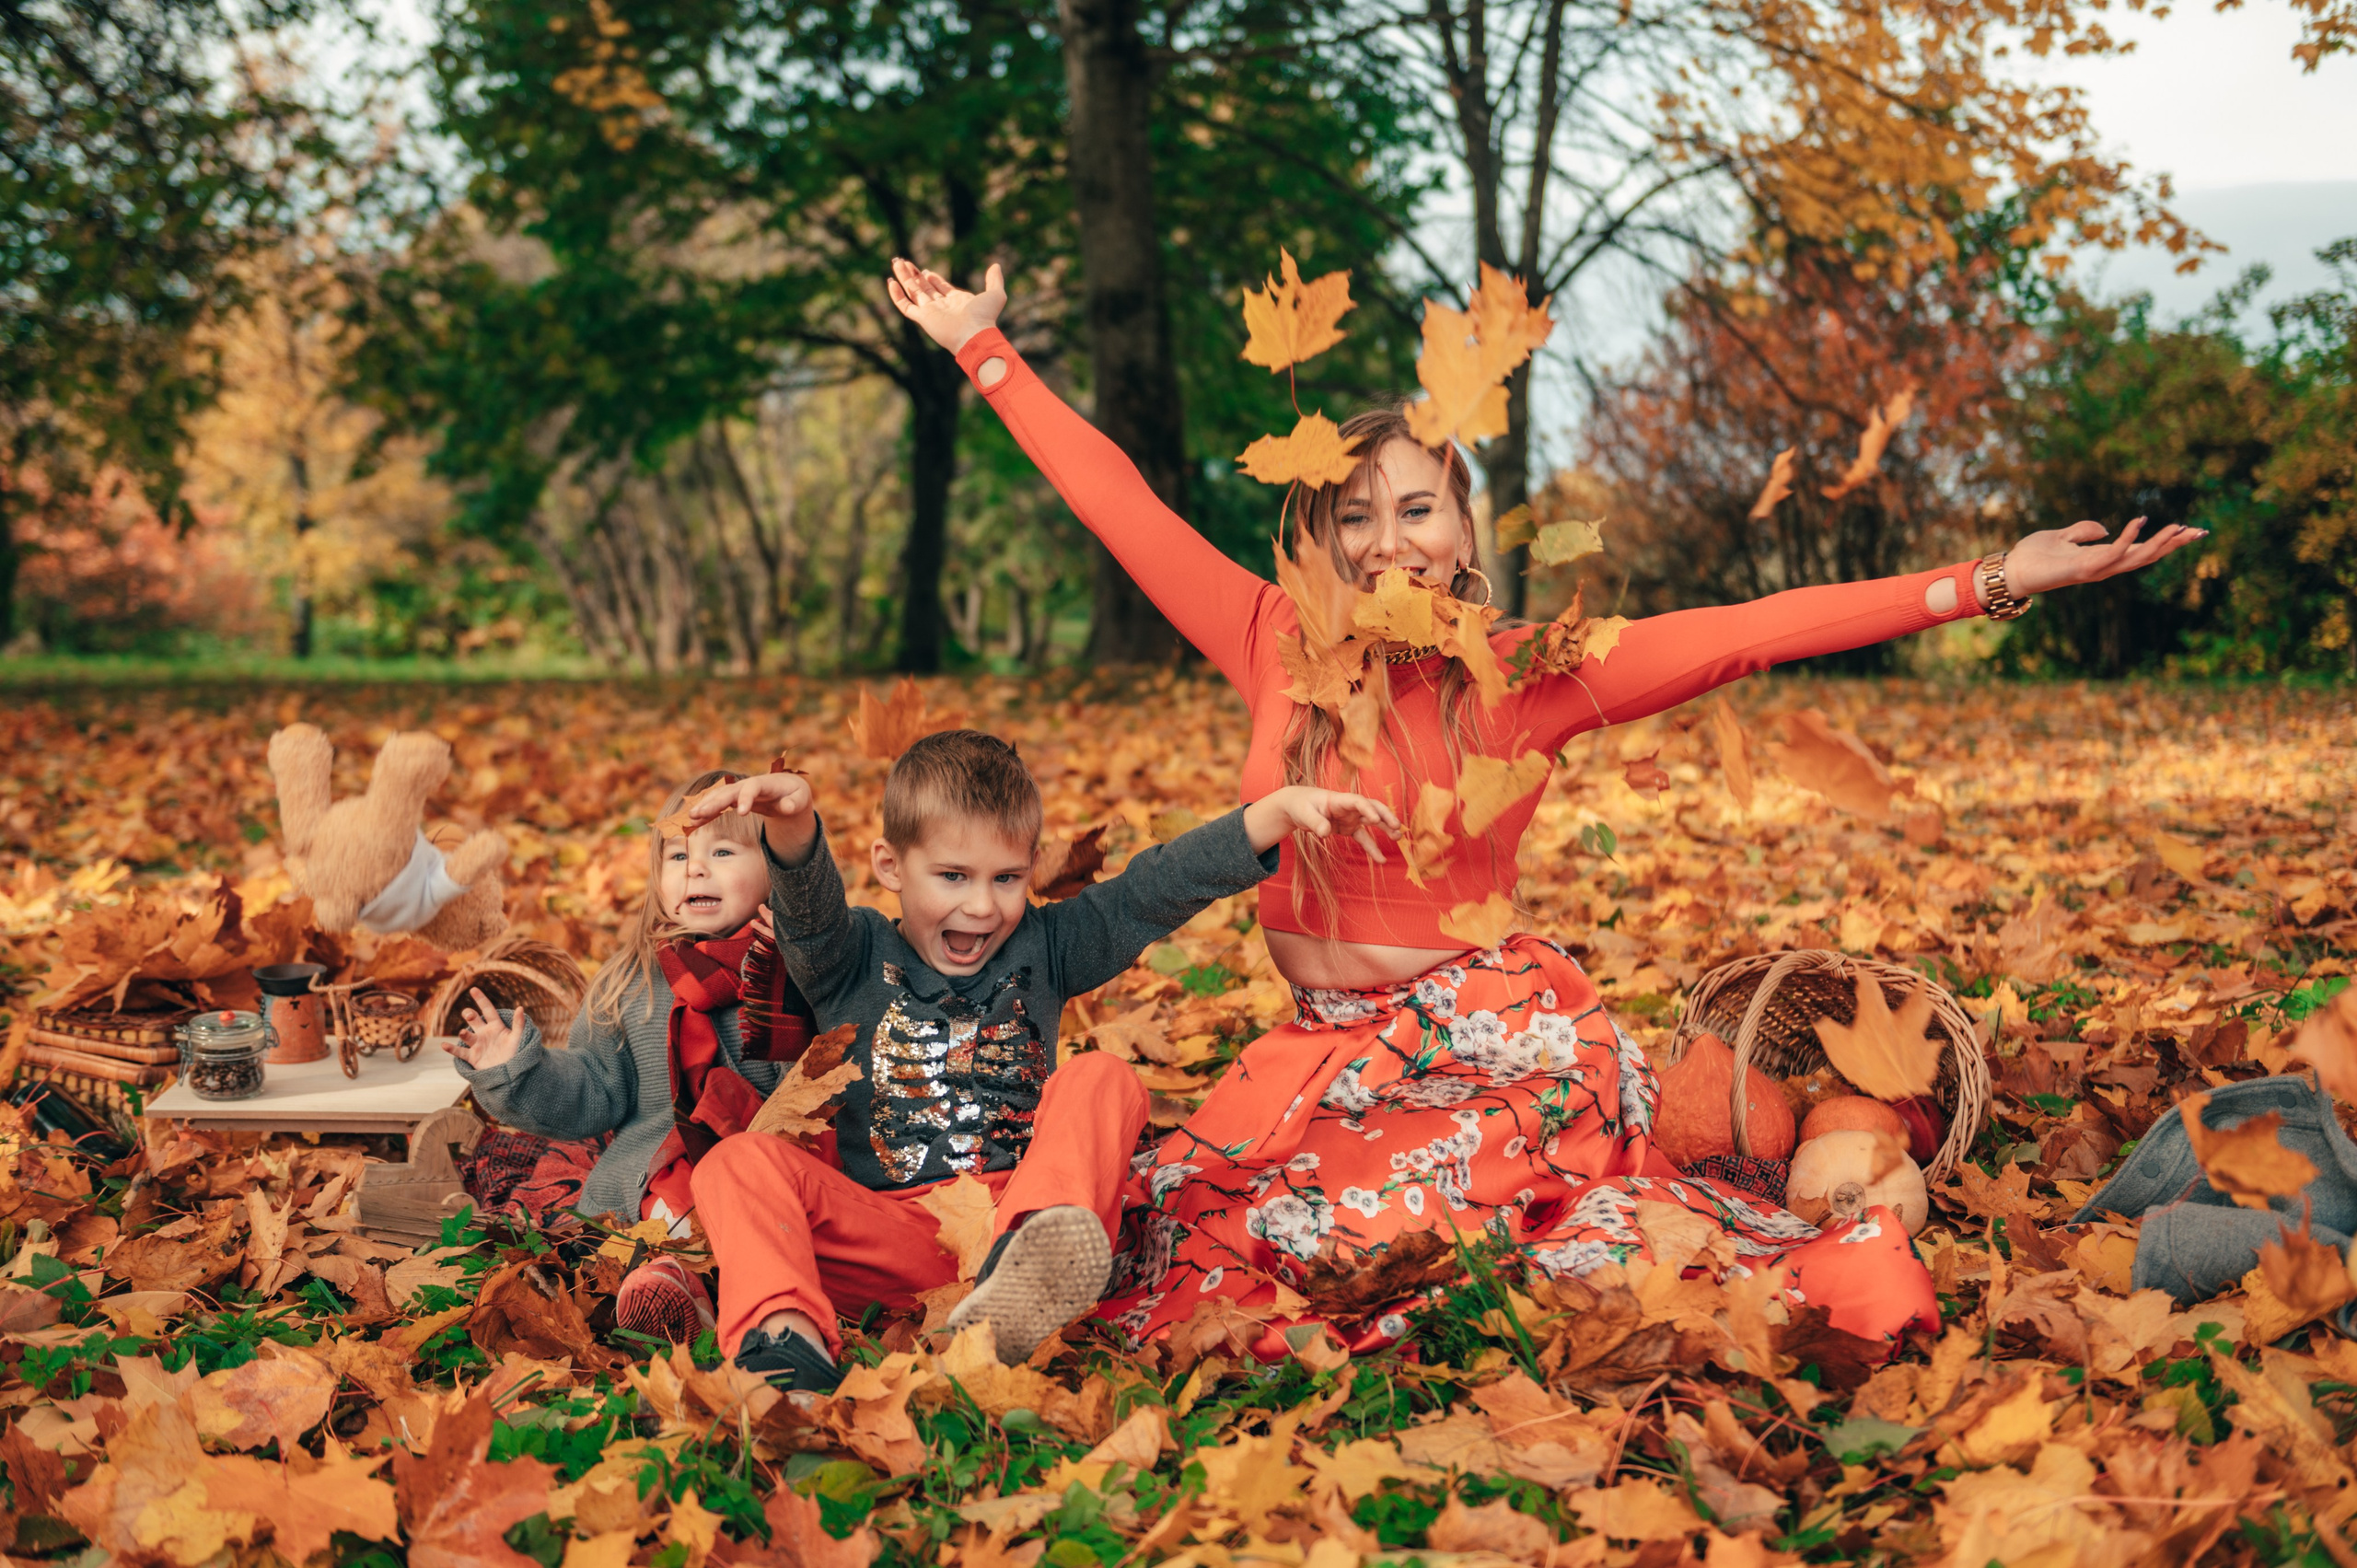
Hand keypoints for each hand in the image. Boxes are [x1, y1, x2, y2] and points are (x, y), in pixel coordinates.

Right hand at [446, 987, 526, 1070]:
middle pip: (473, 1020)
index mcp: (496, 1026)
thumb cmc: (517, 1053)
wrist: (512, 1073)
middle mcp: (484, 1033)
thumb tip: (520, 1008)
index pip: (488, 1010)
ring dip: (464, 1033)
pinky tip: (444, 1045)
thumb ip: (519, 1023)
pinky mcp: (473, 1057)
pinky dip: (451, 1049)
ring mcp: (477, 1045)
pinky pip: (460, 1052)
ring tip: (464, 1032)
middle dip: (469, 1015)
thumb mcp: (518, 1038)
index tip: (473, 989)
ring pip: (466, 1035)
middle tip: (470, 1015)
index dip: (481, 999)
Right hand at [688, 770, 818, 864]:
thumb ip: (794, 803)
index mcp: (765, 783)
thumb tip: (787, 807)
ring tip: (691, 817)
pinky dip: (707, 812)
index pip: (753, 787)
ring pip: (719, 796)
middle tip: (700, 814)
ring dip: (705, 806)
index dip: (746, 798)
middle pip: (729, 791)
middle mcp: (748, 785)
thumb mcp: (800, 799)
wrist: (787, 789)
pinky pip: (718, 805)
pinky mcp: (734, 799)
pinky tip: (694, 822)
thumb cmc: (794, 795)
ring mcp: (739, 791)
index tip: (741, 813)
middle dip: (714, 802)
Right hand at [886, 258, 1005, 354]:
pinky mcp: (922, 318)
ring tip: (896, 262)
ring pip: (913, 292)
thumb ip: (995, 280)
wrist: (975, 335)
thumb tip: (996, 265)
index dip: (932, 278)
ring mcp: (931, 312)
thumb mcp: (996, 294)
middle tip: (904, 262)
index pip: (940, 288)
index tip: (926, 271)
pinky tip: (891, 281)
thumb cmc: (985, 317)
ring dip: (904, 277)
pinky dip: (897, 295)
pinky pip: (905, 306)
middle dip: (914, 275)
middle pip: (924, 288)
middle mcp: (942, 307)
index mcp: (956, 301)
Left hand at [1246, 786, 1402, 860]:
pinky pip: (1363, 838)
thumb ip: (1315, 822)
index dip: (1367, 809)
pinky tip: (1381, 860)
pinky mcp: (1348, 828)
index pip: (1358, 801)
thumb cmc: (1301, 806)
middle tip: (1396, 826)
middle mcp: (1349, 807)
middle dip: (1385, 816)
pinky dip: (1372, 847)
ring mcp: (1350, 817)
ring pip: (1373, 821)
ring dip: (1385, 828)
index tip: (1374, 820)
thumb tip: (1325, 833)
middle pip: (1372, 808)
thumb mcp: (1304, 814)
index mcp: (1339, 799)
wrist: (1297, 807)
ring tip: (1398, 837)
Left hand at [1998, 518, 2206, 598]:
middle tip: (2201, 531)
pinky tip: (2141, 521)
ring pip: (2137, 558)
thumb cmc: (2032, 556)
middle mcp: (2103, 568)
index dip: (2164, 542)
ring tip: (2181, 527)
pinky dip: (2128, 537)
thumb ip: (2083, 532)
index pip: (2140, 551)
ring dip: (2160, 543)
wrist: (2010, 570)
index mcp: (2102, 560)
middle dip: (2174, 544)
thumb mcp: (2061, 537)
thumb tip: (2105, 528)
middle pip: (2147, 556)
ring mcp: (2096, 570)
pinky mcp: (2084, 569)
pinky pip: (2112, 553)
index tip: (2188, 529)